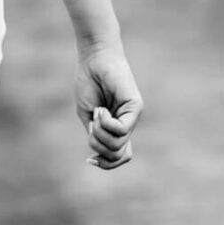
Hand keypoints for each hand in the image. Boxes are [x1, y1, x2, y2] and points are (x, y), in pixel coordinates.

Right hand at [76, 42, 140, 171]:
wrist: (93, 60)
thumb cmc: (88, 83)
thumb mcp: (88, 116)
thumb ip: (96, 135)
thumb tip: (104, 154)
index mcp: (116, 128)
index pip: (120, 157)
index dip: (106, 164)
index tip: (89, 159)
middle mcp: (128, 124)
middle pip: (118, 155)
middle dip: (99, 146)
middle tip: (91, 125)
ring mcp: (133, 117)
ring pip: (118, 144)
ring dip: (100, 133)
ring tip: (96, 112)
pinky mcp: (135, 107)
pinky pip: (121, 129)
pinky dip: (105, 123)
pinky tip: (100, 109)